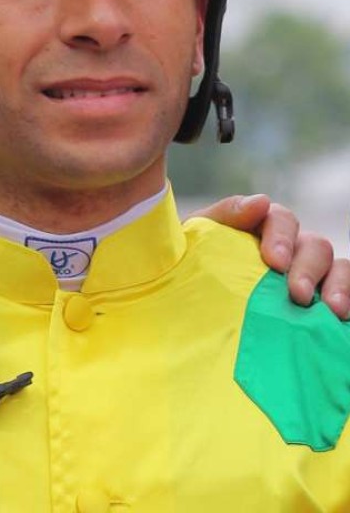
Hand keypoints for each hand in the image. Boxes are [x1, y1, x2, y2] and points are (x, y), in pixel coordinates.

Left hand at [190, 194, 349, 319]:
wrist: (188, 307)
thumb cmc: (191, 268)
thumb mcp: (195, 241)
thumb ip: (224, 216)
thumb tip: (260, 202)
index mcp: (260, 227)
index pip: (280, 219)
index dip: (281, 236)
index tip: (274, 262)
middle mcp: (291, 247)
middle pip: (314, 244)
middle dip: (307, 267)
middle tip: (296, 294)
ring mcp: (309, 273)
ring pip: (337, 267)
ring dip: (337, 285)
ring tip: (331, 310)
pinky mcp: (319, 298)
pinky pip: (346, 291)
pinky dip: (348, 298)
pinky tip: (340, 319)